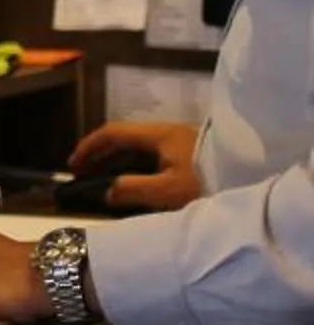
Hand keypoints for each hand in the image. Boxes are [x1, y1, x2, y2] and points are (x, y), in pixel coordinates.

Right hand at [68, 121, 201, 210]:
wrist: (253, 179)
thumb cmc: (208, 183)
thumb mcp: (168, 191)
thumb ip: (132, 190)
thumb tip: (107, 191)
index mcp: (159, 135)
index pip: (113, 133)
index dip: (89, 147)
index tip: (72, 165)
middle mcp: (168, 133)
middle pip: (125, 138)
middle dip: (100, 153)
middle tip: (83, 173)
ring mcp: (182, 143)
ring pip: (140, 147)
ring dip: (118, 160)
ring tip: (105, 179)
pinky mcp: (193, 155)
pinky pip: (154, 155)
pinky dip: (136, 165)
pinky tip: (136, 181)